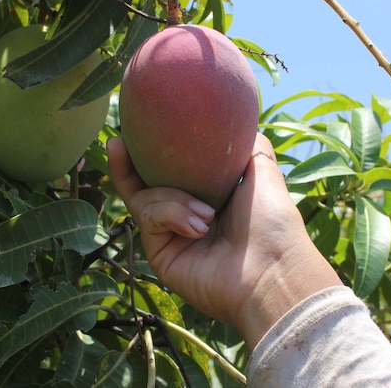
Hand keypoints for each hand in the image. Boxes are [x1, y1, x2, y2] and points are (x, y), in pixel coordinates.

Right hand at [107, 133, 341, 347]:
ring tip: (208, 214)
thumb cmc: (272, 221)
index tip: (137, 127)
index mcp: (209, 198)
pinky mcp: (160, 255)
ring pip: (145, 199)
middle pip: (143, 187)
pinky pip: (149, 218)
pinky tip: (199, 227)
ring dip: (173, 198)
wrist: (271, 268)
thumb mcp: (262, 170)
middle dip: (127, 166)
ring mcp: (171, 238)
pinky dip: (171, 214)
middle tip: (118, 143)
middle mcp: (185, 218)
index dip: (152, 151)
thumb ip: (247, 145)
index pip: (171, 172)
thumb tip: (235, 121)